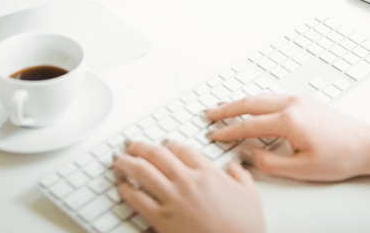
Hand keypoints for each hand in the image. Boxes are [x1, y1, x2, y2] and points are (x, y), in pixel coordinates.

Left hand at [113, 139, 264, 232]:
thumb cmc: (244, 226)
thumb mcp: (249, 194)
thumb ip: (239, 174)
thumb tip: (235, 165)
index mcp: (207, 173)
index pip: (182, 149)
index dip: (170, 144)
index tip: (164, 143)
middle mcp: (187, 182)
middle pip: (157, 155)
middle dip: (141, 147)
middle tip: (132, 145)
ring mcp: (173, 200)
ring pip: (142, 172)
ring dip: (127, 163)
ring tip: (119, 159)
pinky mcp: (162, 219)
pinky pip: (138, 200)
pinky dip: (126, 191)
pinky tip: (121, 186)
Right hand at [206, 93, 369, 180]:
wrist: (366, 144)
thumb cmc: (341, 156)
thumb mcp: (302, 169)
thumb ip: (271, 163)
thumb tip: (250, 155)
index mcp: (290, 120)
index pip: (249, 125)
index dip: (228, 131)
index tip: (213, 135)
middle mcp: (293, 104)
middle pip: (251, 102)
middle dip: (227, 108)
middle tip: (209, 115)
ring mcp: (300, 99)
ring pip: (261, 96)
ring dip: (240, 102)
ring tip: (224, 109)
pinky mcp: (306, 101)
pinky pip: (273, 97)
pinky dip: (255, 101)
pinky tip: (251, 107)